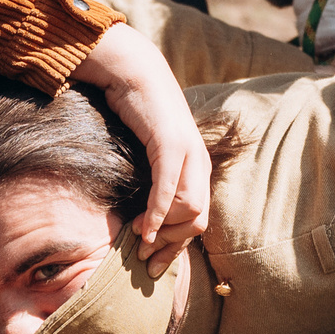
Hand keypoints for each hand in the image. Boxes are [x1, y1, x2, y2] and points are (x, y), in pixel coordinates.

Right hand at [72, 20, 209, 269]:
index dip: (176, 246)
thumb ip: (155, 181)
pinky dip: (157, 214)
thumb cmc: (136, 115)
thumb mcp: (150, 154)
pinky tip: (143, 229)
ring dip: (161, 231)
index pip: (198, 220)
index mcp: (198, 169)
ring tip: (137, 237)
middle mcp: (199, 163)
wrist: (135, 72)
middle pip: (197, 222)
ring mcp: (189, 153)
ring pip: (187, 210)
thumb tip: (143, 218)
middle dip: (171, 246)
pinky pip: (169, 189)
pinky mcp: (172, 144)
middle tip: (144, 257)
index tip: (152, 260)